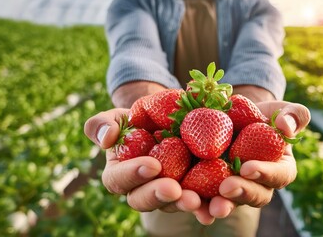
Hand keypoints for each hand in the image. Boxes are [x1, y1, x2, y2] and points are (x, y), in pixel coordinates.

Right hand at [83, 109, 201, 213]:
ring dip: (184, 205)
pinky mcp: (193, 190)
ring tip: (197, 201)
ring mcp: (169, 192)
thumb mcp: (119, 116)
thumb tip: (106, 139)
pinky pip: (200, 202)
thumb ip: (102, 124)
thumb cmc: (138, 120)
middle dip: (159, 195)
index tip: (152, 165)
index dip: (133, 175)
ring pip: (173, 205)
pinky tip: (219, 206)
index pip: (119, 180)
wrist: (167, 119)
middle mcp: (143, 189)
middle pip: (145, 200)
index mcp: (121, 173)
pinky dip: (209, 206)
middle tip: (174, 189)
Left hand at [197, 101, 310, 222]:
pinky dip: (197, 203)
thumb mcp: (282, 110)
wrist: (234, 117)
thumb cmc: (263, 115)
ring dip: (219, 206)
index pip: (279, 175)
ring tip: (207, 207)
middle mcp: (259, 185)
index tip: (248, 167)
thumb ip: (295, 115)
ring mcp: (235, 188)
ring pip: (229, 203)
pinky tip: (186, 201)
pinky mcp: (212, 188)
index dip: (265, 173)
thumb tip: (286, 127)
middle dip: (240, 193)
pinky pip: (206, 199)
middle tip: (226, 187)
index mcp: (280, 169)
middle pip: (254, 196)